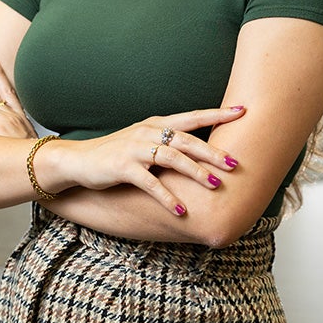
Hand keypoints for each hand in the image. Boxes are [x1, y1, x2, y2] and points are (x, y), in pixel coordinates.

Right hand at [53, 106, 245, 214]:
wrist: (79, 160)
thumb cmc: (118, 153)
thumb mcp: (145, 141)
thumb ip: (170, 143)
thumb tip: (202, 152)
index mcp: (157, 124)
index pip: (193, 116)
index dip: (218, 114)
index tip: (242, 111)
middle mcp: (148, 132)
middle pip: (188, 139)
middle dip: (213, 152)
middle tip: (236, 163)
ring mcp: (135, 149)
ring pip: (172, 158)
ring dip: (195, 172)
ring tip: (215, 185)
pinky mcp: (123, 168)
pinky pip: (150, 183)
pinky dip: (167, 197)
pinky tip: (181, 211)